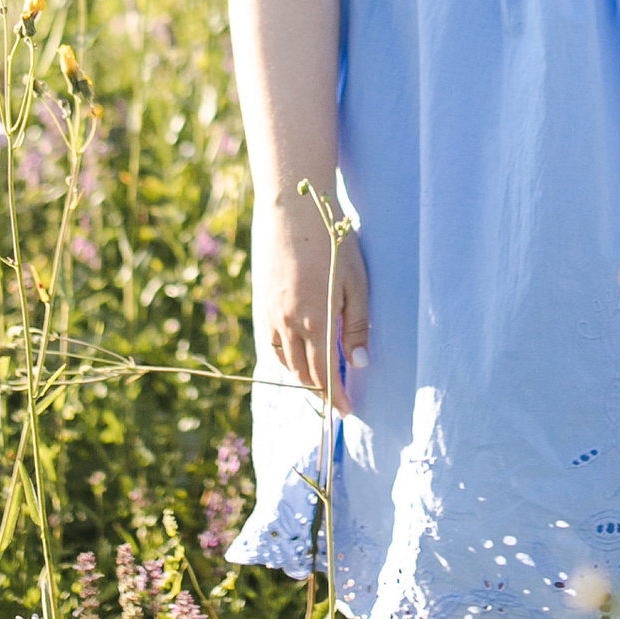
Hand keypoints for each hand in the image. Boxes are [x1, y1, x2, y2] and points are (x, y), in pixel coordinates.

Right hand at [255, 194, 370, 404]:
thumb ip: (356, 327)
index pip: (326, 374)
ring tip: (320, 381)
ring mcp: (270, 314)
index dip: (336, 396)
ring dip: (302, 377)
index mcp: (315, 321)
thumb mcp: (355, 283)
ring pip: (284, 362)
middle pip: (303, 374)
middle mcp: (288, 324)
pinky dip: (285, 358)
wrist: (291, 209)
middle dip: (321, 392)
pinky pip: (271, 343)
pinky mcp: (261, 303)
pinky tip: (297, 355)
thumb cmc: (333, 242)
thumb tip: (358, 364)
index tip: (347, 410)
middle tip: (337, 399)